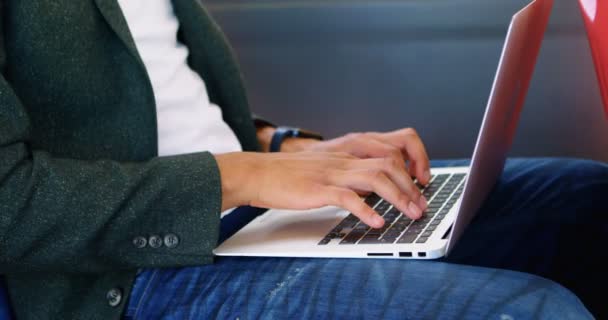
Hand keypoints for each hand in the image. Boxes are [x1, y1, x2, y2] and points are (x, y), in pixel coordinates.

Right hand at [215, 151, 427, 227]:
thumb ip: (346, 177)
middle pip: (389, 164)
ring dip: (399, 197)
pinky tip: (377, 222)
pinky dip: (366, 210)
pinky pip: (348, 198)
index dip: (410, 167)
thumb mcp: (324, 170)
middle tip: (422, 207)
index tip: (418, 186)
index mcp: (346, 156)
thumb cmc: (287, 176)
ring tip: (411, 214)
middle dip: (411, 186)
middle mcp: (343, 161)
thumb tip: (370, 192)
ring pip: (376, 178)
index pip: (388, 152)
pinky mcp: (318, 189)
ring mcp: (331, 173)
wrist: (257, 172)